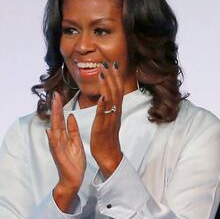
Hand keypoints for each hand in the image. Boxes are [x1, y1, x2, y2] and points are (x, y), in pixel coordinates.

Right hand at [46, 92, 85, 212]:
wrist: (72, 179)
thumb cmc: (74, 162)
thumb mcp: (76, 143)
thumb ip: (72, 130)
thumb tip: (71, 116)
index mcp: (63, 136)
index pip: (60, 119)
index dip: (60, 107)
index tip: (59, 94)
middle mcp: (58, 140)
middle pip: (56, 121)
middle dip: (56, 108)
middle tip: (55, 94)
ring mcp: (57, 147)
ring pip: (54, 130)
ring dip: (53, 118)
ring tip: (53, 107)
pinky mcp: (58, 156)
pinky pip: (55, 146)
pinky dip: (52, 139)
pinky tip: (49, 131)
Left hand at [91, 61, 124, 177]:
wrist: (109, 155)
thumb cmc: (107, 138)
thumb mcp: (109, 119)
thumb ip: (109, 107)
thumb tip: (107, 95)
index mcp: (115, 110)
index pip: (117, 90)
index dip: (116, 77)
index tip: (113, 64)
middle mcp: (115, 113)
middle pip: (116, 92)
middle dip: (112, 77)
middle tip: (109, 62)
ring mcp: (110, 119)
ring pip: (110, 100)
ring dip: (107, 86)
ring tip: (103, 73)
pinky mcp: (103, 127)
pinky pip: (104, 115)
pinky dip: (103, 105)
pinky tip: (101, 97)